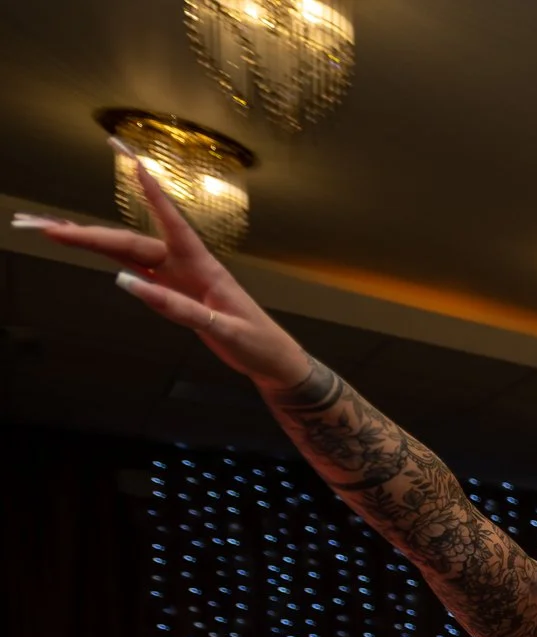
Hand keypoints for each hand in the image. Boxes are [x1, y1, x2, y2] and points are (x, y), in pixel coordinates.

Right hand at [15, 150, 307, 388]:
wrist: (275, 362)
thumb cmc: (258, 343)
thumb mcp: (224, 329)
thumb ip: (180, 309)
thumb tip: (129, 284)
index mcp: (204, 267)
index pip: (171, 221)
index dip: (150, 191)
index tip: (130, 159)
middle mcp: (186, 267)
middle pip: (130, 243)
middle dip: (87, 233)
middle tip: (46, 227)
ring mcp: (177, 280)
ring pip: (127, 255)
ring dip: (90, 242)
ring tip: (51, 232)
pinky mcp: (174, 294)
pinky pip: (137, 273)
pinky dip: (109, 261)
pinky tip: (85, 248)